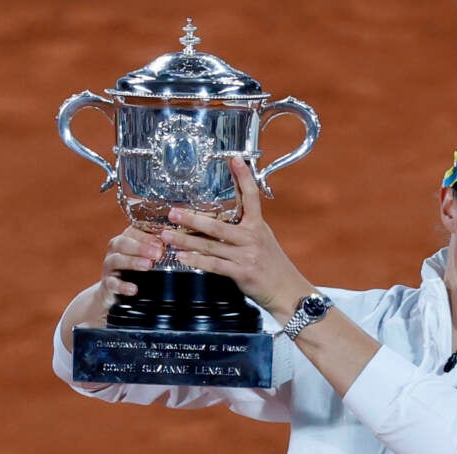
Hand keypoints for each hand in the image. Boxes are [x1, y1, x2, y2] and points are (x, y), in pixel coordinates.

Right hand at [97, 226, 163, 308]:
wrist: (114, 291)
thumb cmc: (135, 269)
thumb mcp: (146, 256)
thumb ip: (158, 247)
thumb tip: (180, 239)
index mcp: (126, 240)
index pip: (132, 231)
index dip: (146, 235)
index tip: (163, 239)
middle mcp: (115, 251)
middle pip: (123, 243)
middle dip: (141, 247)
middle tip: (158, 252)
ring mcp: (110, 267)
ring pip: (116, 260)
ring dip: (133, 262)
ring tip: (148, 265)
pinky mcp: (108, 284)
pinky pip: (113, 284)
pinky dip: (123, 286)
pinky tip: (134, 289)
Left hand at [160, 158, 312, 319]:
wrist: (288, 291)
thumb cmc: (274, 267)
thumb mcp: (264, 241)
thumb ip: (246, 229)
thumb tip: (222, 220)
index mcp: (259, 226)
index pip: (251, 196)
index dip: (243, 177)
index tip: (235, 159)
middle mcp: (253, 237)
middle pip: (218, 224)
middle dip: (193, 218)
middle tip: (173, 213)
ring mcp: (247, 255)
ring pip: (211, 245)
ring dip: (186, 240)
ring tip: (168, 236)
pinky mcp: (242, 272)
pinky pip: (214, 265)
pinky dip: (196, 261)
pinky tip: (182, 258)